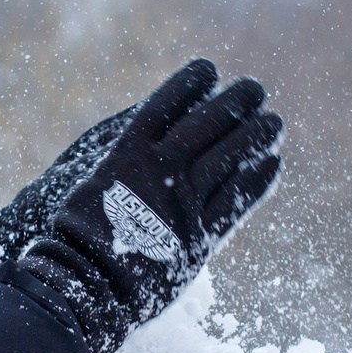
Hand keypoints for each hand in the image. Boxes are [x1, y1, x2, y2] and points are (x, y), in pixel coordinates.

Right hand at [13, 59, 281, 352]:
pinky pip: (238, 200)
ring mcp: (184, 201)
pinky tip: (273, 163)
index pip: (166, 104)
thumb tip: (139, 135)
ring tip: (274, 120)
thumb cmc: (77, 235)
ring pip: (230, 157)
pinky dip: (258, 180)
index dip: (190, 83)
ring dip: (256, 135)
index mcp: (128, 151)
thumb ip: (119, 158)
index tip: (208, 70)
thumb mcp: (89, 182)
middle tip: (254, 88)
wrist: (86, 282)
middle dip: (234, 102)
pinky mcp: (201, 235)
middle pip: (207, 124)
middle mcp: (161, 169)